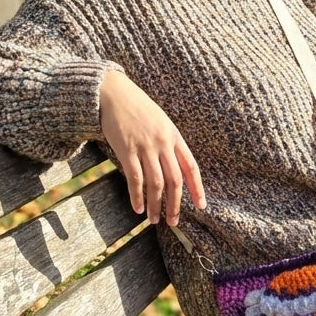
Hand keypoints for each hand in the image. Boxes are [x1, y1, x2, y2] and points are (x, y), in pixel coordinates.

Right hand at [98, 70, 205, 225]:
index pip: (191, 167)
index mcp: (175, 137)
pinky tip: (137, 208)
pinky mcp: (127, 150)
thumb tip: (174, 169)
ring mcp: (145, 147)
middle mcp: (163, 143)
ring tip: (153, 220)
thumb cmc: (138, 109)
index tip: (201, 206)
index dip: (197, 188)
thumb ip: (169, 144)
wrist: (114, 93)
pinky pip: (135, 179)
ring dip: (155, 205)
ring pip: (155, 184)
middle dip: (175, 204)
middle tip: (174, 222)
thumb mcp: (161, 123)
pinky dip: (137, 196)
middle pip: (174, 180)